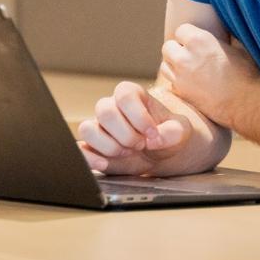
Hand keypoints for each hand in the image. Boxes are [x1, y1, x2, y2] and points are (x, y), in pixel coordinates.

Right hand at [77, 81, 192, 175]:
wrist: (162, 154)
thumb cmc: (168, 135)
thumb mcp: (180, 130)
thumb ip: (173, 131)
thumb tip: (156, 139)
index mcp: (132, 96)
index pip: (124, 96)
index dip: (138, 116)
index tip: (153, 134)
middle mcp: (111, 107)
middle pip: (104, 111)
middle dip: (126, 134)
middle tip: (141, 145)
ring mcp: (100, 127)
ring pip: (87, 128)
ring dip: (109, 146)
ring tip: (127, 153)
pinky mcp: (93, 147)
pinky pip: (80, 149)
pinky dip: (89, 157)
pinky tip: (105, 164)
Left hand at [160, 23, 259, 124]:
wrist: (247, 104)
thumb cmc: (246, 74)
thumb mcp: (237, 47)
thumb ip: (220, 38)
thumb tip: (221, 28)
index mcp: (199, 40)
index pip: (181, 30)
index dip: (189, 36)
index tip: (196, 43)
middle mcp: (185, 56)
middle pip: (168, 47)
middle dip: (177, 50)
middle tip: (191, 57)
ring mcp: (180, 76)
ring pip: (165, 65)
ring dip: (174, 66)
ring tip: (189, 70)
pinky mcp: (180, 93)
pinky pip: (171, 83)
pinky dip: (177, 82)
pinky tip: (191, 84)